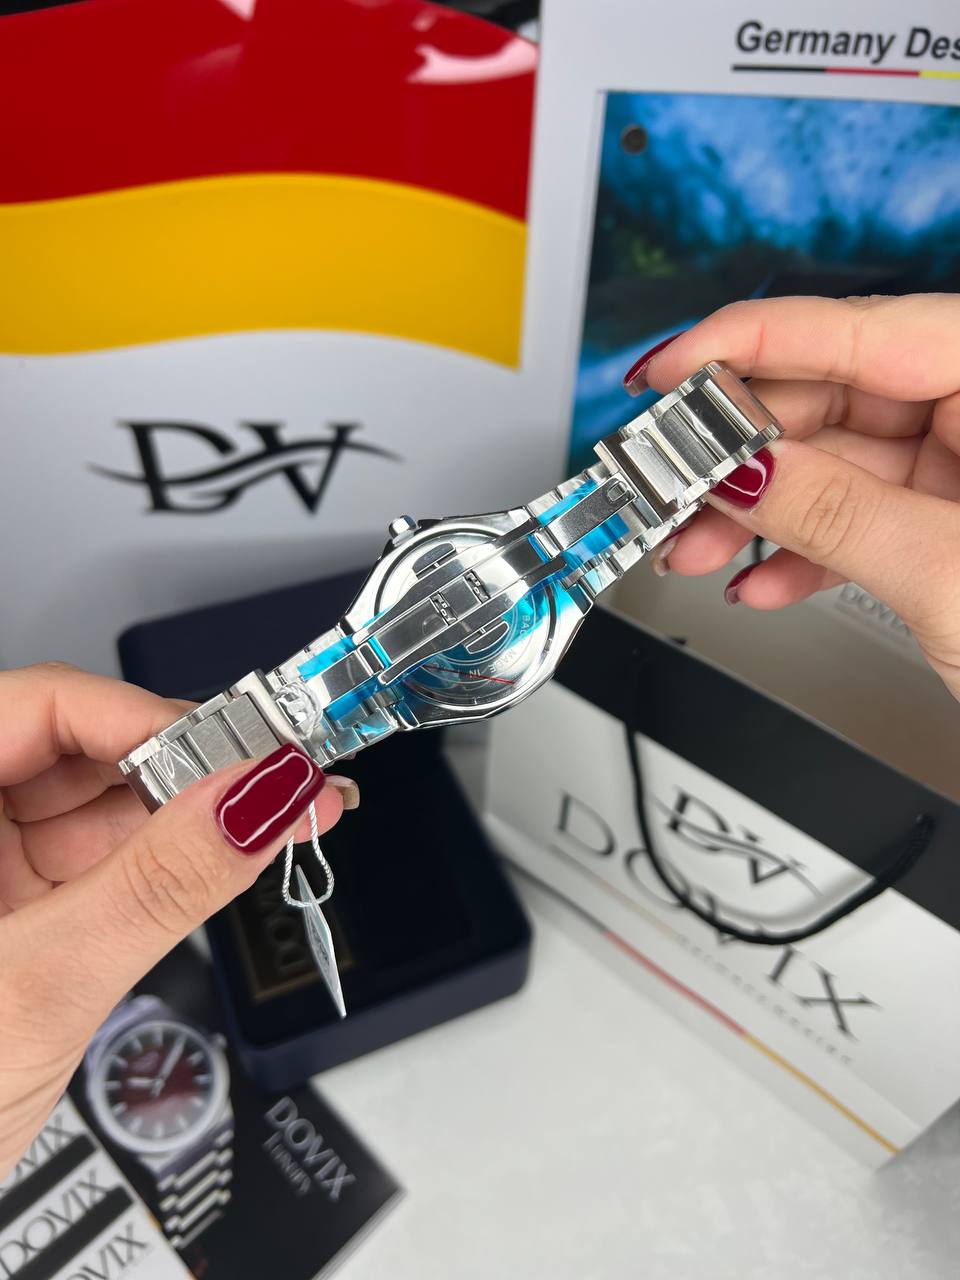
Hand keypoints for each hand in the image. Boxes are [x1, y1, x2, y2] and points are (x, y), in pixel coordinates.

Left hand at [0, 663, 344, 1178]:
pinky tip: (216, 860)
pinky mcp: (10, 903)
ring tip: (265, 822)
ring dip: (182, 813)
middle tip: (273, 786)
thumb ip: (163, 884)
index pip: (43, 705)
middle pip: (75, 745)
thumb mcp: (46, 988)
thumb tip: (262, 797)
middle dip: (182, 766)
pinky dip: (159, 858)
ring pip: (93, 799)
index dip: (150, 717)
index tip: (246, 752)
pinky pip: (95, 853)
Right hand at [640, 293, 959, 699]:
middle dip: (742, 449)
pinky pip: (866, 516)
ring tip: (697, 545)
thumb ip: (835, 511)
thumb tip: (741, 468)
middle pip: (840, 397)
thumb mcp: (952, 576)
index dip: (748, 343)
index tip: (668, 368)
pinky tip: (760, 580)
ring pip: (841, 464)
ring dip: (759, 511)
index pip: (865, 327)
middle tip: (671, 479)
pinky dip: (806, 552)